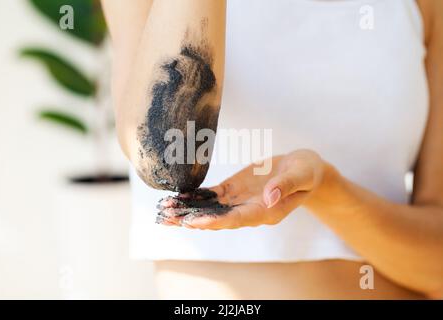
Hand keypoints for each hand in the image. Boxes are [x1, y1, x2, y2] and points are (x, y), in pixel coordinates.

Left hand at [158, 149, 334, 229]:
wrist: (303, 168)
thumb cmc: (306, 172)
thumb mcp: (301, 175)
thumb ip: (285, 185)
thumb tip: (268, 197)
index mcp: (267, 212)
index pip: (238, 220)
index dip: (216, 221)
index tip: (195, 221)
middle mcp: (249, 211)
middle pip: (218, 219)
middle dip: (193, 219)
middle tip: (168, 218)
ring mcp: (239, 201)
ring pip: (210, 209)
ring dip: (188, 210)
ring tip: (164, 210)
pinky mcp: (233, 190)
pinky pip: (211, 195)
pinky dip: (195, 197)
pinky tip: (178, 197)